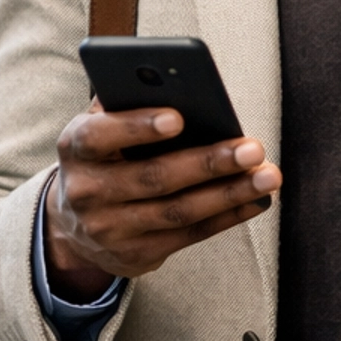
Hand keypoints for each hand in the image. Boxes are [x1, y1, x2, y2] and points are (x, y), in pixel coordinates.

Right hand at [46, 106, 281, 301]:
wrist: (73, 224)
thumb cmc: (103, 157)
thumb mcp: (100, 129)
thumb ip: (126, 105)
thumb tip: (176, 85)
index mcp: (76, 149)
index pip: (99, 136)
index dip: (137, 127)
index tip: (179, 118)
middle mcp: (87, 192)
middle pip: (153, 177)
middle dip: (208, 163)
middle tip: (252, 149)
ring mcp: (110, 229)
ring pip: (178, 211)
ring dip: (229, 193)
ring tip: (267, 175)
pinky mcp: (135, 255)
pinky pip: (189, 235)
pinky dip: (227, 216)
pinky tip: (255, 200)